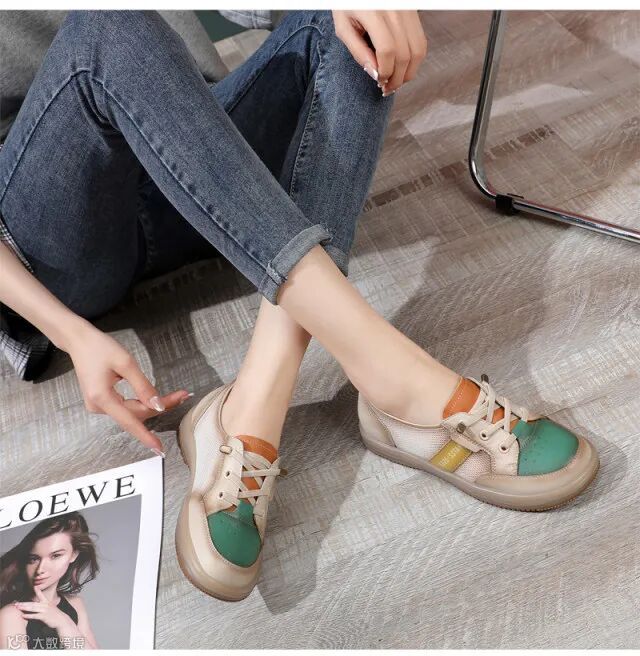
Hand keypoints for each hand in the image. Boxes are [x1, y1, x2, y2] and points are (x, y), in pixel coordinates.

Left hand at [13, 586, 71, 630]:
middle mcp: (45, 605)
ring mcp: (45, 610)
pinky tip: (23, 616)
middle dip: (24, 603)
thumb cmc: (55, 615)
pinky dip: (28, 616)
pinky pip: (34, 615)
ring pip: (33, 608)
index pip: (41, 595)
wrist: (61, 620)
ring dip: (24, 608)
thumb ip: (44, 606)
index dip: (38, 591)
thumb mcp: (51, 608)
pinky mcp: (44, 616)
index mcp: (47, 602)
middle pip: (33, 603)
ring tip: (18, 608)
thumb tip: (38, 606)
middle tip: (17, 603)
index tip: (34, 586)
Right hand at [65, 320, 189, 452]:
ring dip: (152, 406)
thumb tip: (157, 405)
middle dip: (159, 407)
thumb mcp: (126, 363)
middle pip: (135, 414)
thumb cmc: (100, 348)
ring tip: (176, 396)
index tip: (159, 449)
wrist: (79, 341)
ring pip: (132, 412)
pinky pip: (125, 408)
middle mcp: (98, 406)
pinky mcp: (101, 402)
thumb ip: (143, 386)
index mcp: (102, 398)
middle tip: (182, 396)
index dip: (146, 436)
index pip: (130, 422)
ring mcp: (98, 406)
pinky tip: (155, 399)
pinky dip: (141, 403)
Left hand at [331, 10, 427, 95]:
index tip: (379, 81)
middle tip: (387, 88)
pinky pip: (421, 42)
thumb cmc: (349, 4)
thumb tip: (375, 74)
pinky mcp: (414, 13)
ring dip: (409, 72)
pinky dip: (414, 60)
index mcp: (375, 13)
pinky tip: (402, 67)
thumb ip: (358, 51)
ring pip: (418, 50)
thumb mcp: (344, 27)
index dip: (385, 71)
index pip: (387, 50)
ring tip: (395, 81)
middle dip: (397, 78)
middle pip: (405, 54)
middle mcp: (396, 11)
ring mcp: (408, 11)